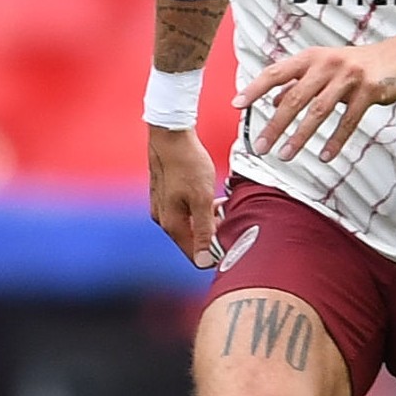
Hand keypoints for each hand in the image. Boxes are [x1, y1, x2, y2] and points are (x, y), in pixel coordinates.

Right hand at [148, 126, 220, 266]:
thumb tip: (204, 261)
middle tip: (230, 218)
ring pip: (191, 225)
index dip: (215, 254)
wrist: (170, 135)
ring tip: (223, 205)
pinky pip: (187, 212)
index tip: (232, 243)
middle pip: (193, 240)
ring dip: (209, 220)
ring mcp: (163, 207)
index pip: (195, 255)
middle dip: (214, 234)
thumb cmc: (186, 162)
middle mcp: (164, 219)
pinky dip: (201, 208)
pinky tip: (212, 197)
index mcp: (171, 224)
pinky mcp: (166, 196)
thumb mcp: (202, 198)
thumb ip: (204, 230)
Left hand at [236, 41, 395, 163]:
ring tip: (285, 155)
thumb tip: (272, 101)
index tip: (237, 105)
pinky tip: (324, 156)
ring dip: (300, 136)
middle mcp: (326, 64)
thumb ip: (297, 83)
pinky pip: (348, 120)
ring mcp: (348, 77)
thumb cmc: (354, 65)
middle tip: (260, 146)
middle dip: (275, 124)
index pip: (275, 73)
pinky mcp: (368, 90)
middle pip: (295, 98)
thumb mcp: (322, 69)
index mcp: (310, 58)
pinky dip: (335, 140)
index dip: (255, 88)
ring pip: (318, 111)